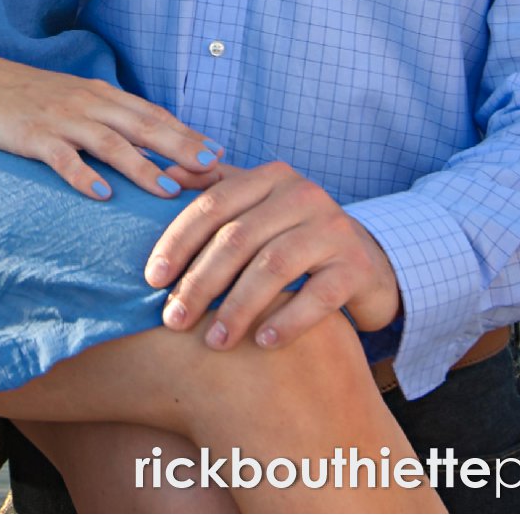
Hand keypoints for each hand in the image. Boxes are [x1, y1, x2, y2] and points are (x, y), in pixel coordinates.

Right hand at [0, 58, 223, 201]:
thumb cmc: (25, 95)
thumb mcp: (72, 98)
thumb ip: (106, 117)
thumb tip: (146, 144)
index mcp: (100, 94)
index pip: (152, 114)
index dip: (187, 134)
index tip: (219, 155)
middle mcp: (87, 103)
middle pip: (143, 126)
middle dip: (181, 148)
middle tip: (213, 170)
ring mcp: (60, 119)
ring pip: (110, 143)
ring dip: (143, 167)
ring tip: (169, 190)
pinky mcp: (32, 135)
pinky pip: (63, 157)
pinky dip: (84, 176)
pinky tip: (102, 195)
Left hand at [144, 160, 401, 350]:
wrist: (367, 262)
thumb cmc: (294, 237)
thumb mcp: (257, 208)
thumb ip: (214, 189)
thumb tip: (165, 177)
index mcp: (270, 178)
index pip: (213, 204)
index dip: (178, 241)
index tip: (153, 279)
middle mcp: (304, 195)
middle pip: (238, 238)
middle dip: (200, 281)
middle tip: (173, 320)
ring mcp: (334, 230)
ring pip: (273, 266)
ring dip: (238, 307)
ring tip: (214, 341)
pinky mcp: (358, 267)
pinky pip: (317, 296)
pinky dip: (286, 321)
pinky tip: (262, 342)